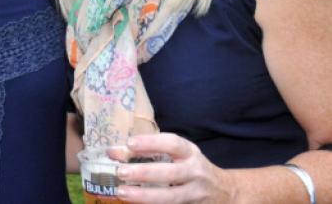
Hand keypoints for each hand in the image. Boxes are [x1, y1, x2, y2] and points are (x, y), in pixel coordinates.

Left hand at [114, 133, 234, 203]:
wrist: (225, 192)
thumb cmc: (192, 168)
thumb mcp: (179, 154)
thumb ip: (151, 151)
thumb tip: (114, 152)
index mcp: (190, 153)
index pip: (173, 144)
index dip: (151, 142)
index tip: (130, 143)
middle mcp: (195, 173)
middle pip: (170, 173)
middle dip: (144, 173)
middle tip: (120, 171)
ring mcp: (196, 195)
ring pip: (171, 197)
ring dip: (144, 196)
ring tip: (121, 192)